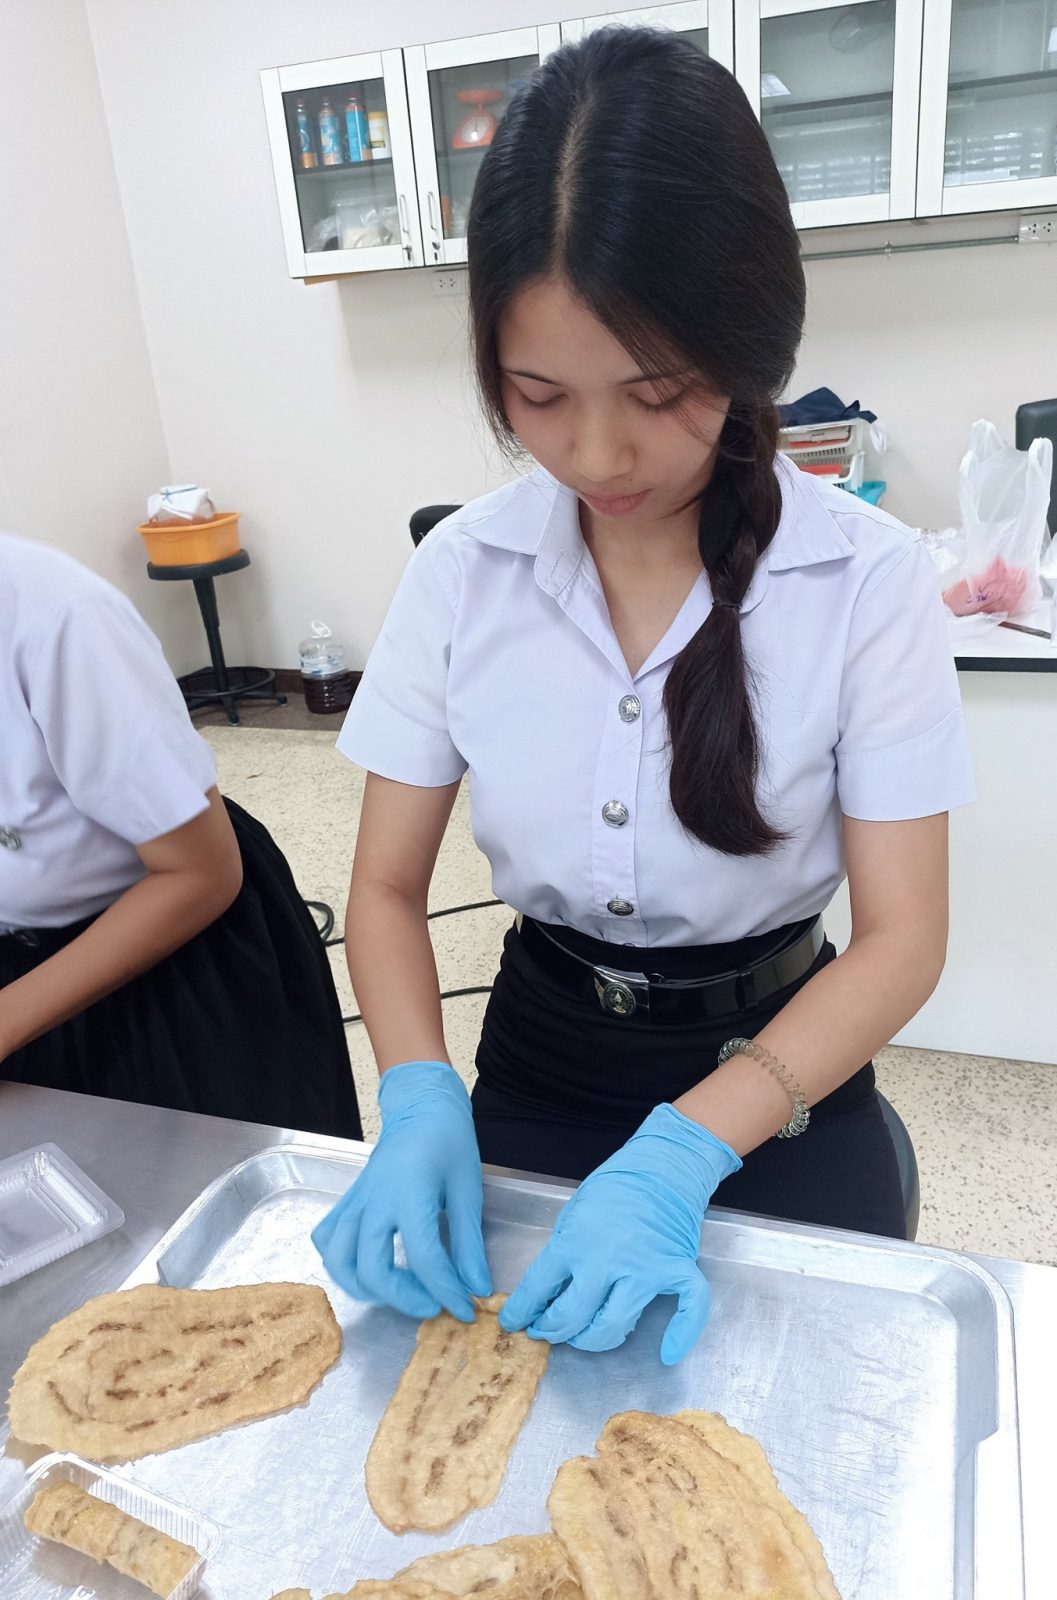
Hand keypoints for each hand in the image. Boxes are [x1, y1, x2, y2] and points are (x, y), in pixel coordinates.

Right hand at [311, 1061, 491, 1321]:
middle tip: (434, 1304)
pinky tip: (367, 1268)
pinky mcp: (347, 1201)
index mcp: (410, 1192)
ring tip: (400, 1293)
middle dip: (404, 1299)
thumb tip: (476, 1288)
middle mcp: (375, 1199)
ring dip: (367, 1288)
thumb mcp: (468, 1189)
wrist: (421, 1107)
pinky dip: (341, 1263)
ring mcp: (355, 1201)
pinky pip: (328, 1239)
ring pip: (339, 1260)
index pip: (424, 1257)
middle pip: (372, 1268)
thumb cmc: (448, 1142)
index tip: (466, 1309)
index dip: (447, 1291)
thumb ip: (469, 1243)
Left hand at [499, 1104, 739, 1364]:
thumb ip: (563, 1251)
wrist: (663, 1165)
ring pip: (614, 1327)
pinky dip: (681, 1335)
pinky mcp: (677, 1270)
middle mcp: (607, 1261)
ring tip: (582, 1336)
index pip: (538, 1289)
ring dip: (593, 1339)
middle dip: (552, 1331)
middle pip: (572, 1318)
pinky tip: (667, 1353)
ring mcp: (645, 1270)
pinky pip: (687, 1310)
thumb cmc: (615, 1185)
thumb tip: (549, 1291)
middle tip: (546, 1331)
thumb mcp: (573, 1211)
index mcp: (575, 1241)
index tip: (514, 1322)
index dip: (521, 1312)